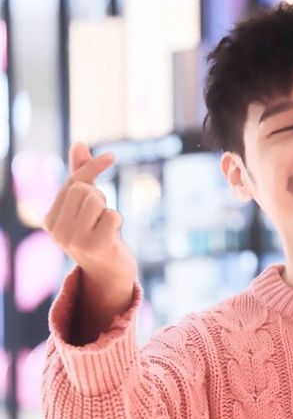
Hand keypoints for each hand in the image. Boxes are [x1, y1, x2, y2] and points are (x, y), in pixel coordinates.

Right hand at [43, 142, 137, 289]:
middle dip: (98, 196)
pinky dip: (117, 222)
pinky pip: (112, 215)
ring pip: (95, 199)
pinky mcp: (96, 246)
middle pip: (82, 189)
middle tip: (101, 216)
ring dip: (107, 209)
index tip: (111, 156)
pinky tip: (113, 238)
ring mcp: (74, 241)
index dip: (92, 168)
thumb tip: (79, 143)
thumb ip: (80, 176)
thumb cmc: (97, 235)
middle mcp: (57, 232)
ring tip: (105, 227)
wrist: (110, 275)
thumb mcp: (85, 206)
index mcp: (50, 221)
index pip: (72, 182)